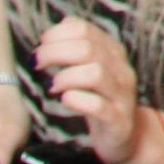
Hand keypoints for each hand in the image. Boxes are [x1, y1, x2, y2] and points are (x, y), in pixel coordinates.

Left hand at [33, 19, 157, 163]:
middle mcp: (120, 69)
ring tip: (51, 86)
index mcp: (113, 52)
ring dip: (66, 77)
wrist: (126, 135)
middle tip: (36, 63)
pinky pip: (98, 106)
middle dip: (54, 52)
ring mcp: (121, 94)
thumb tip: (58, 27)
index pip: (84, 30)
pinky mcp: (117, 119)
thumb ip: (78, 48)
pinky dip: (77, 100)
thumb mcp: (91, 69)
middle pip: (87, 49)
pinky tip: (65, 100)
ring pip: (96, 73)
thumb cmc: (100, 99)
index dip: (57, 34)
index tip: (41, 45)